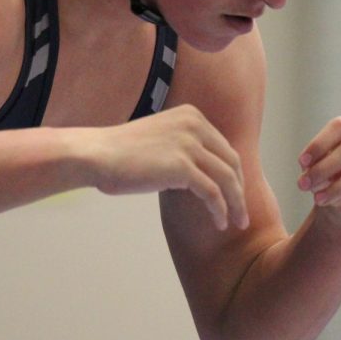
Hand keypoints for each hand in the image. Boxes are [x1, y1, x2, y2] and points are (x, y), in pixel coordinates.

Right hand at [91, 105, 246, 229]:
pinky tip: (219, 223)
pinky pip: (212, 193)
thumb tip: (200, 174)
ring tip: (238, 223)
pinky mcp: (182, 166)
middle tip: (243, 213)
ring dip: (236, 204)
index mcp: (191, 115)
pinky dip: (219, 210)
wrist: (97, 155)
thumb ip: (182, 147)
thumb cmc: (120, 153)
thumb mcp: (160, 139)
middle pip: (231, 162)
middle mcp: (194, 125)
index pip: (224, 148)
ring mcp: (189, 144)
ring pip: (227, 179)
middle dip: (240, 190)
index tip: (236, 193)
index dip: (234, 173)